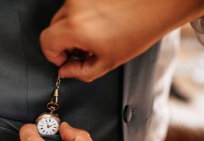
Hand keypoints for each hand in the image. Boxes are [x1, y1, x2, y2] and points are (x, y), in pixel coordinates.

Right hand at [40, 0, 203, 81]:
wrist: (158, 4)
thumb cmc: (139, 30)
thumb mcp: (108, 61)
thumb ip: (81, 72)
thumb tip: (66, 71)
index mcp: (75, 27)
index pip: (45, 42)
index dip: (53, 56)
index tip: (64, 60)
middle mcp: (73, 7)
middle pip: (52, 29)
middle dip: (63, 43)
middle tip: (82, 51)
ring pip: (63, 17)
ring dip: (72, 30)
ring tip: (94, 37)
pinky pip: (74, 7)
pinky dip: (80, 18)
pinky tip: (98, 24)